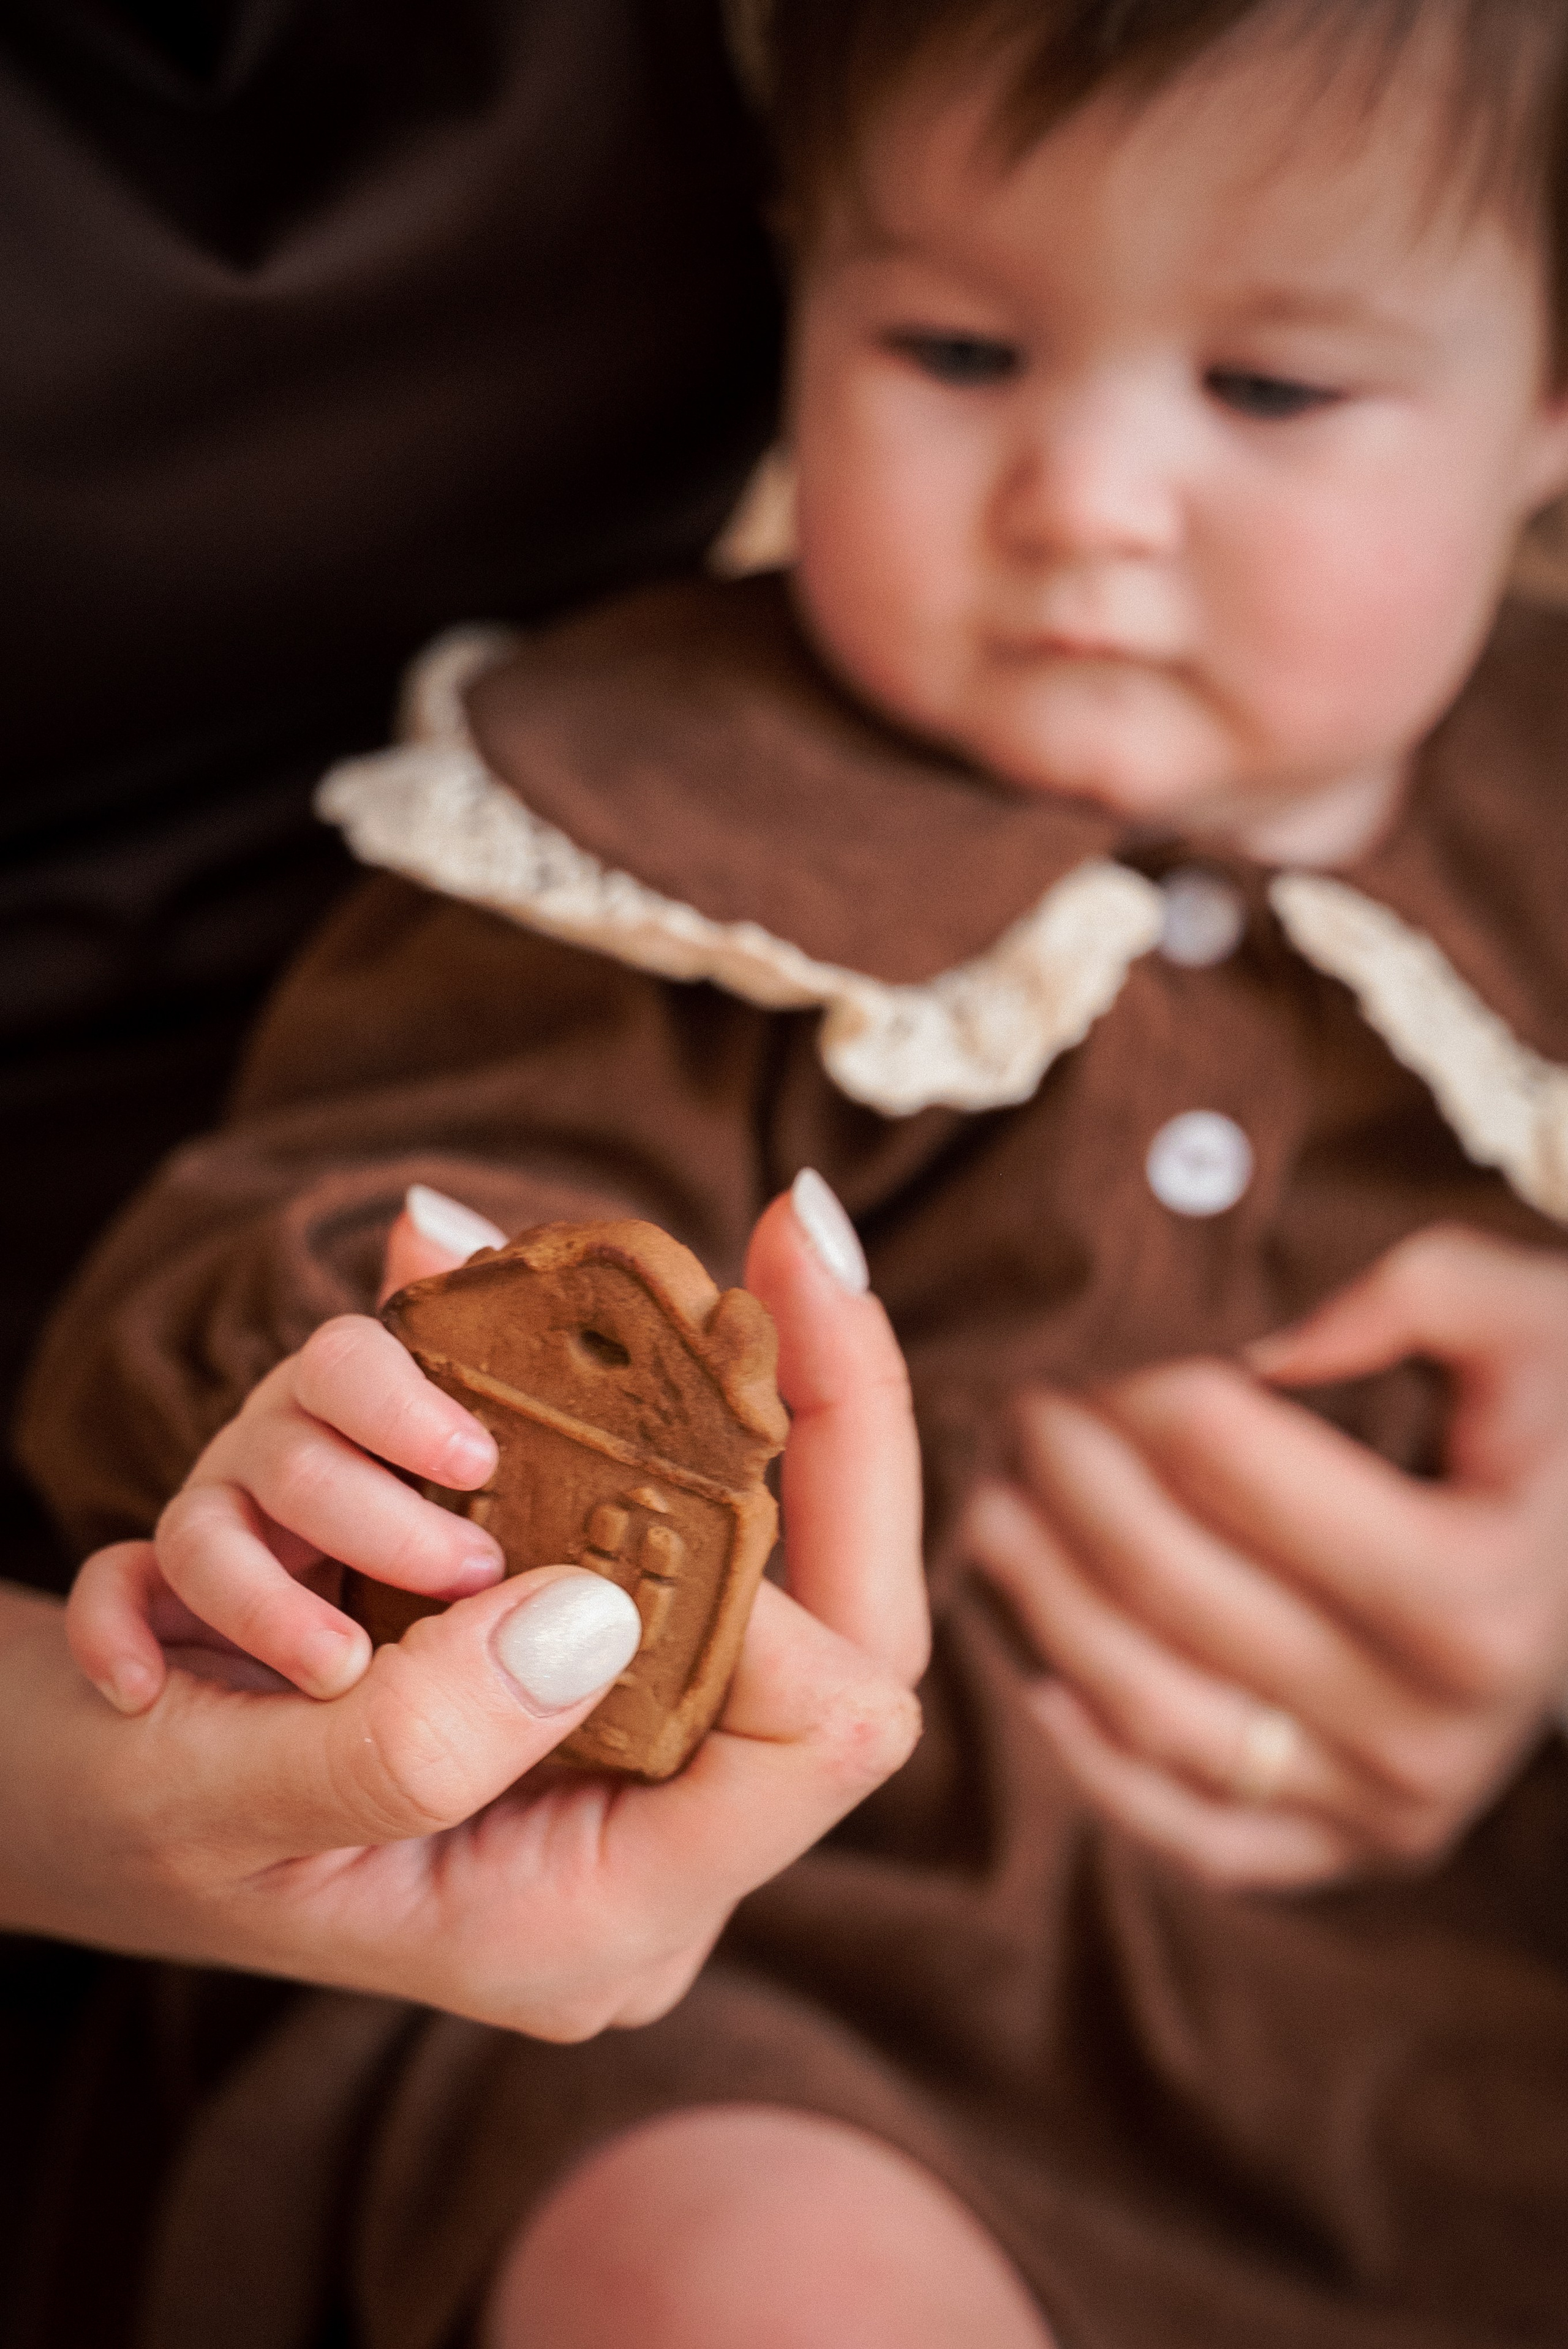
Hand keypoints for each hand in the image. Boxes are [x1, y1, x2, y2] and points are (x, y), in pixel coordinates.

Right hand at [10, 1184, 923, 2033]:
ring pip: (740, 1543)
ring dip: (641, 1398)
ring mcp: (601, 1744)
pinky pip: (621, 1501)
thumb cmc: (106, 1826)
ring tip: (484, 1300)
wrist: (34, 1799)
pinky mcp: (552, 1653)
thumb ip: (413, 1743)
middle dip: (826, 1416)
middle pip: (838, 1618)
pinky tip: (439, 1290)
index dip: (793, 1559)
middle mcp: (627, 1835)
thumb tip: (594, 1603)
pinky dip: (552, 1385)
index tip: (687, 1403)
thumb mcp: (218, 1804)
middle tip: (802, 1230)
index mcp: (592, 1918)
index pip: (825, 1733)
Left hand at [963, 1225, 1567, 1890]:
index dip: (1130, 1386)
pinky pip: (1195, 1834)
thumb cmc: (1563, 1418)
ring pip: (1158, 1711)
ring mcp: (1392, 1805)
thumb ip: (1396, 1292)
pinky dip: (1098, 1767)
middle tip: (1014, 1401)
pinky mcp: (1354, 1850)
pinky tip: (1036, 1676)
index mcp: (1476, 1590)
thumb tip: (1245, 1339)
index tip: (1080, 1336)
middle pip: (1172, 1582)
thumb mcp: (1523, 1311)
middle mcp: (1433, 1725)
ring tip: (986, 1510)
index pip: (1231, 1461)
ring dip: (1046, 1604)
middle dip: (1065, 1477)